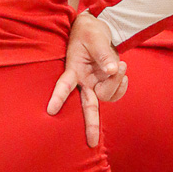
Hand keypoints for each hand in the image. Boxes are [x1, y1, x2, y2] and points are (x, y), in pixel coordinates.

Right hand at [48, 11, 127, 146]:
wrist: (95, 28)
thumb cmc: (89, 31)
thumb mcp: (95, 37)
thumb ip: (103, 54)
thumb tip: (113, 70)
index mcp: (74, 69)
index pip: (65, 85)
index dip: (59, 97)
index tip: (50, 110)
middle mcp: (83, 81)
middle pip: (87, 105)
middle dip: (90, 124)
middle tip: (91, 142)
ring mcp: (94, 83)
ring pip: (106, 96)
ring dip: (117, 85)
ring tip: (122, 65)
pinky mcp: (104, 83)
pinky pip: (115, 93)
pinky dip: (122, 85)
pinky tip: (122, 72)